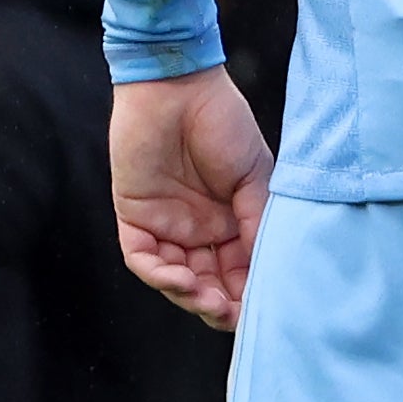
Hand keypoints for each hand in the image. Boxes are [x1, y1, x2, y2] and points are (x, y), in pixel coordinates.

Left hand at [109, 67, 273, 325]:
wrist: (178, 87)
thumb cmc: (223, 123)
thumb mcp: (255, 178)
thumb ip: (258, 224)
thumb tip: (267, 273)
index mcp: (233, 221)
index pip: (240, 271)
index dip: (248, 294)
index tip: (260, 309)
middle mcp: (200, 229)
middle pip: (208, 283)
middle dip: (218, 305)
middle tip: (230, 314)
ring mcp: (167, 225)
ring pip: (175, 278)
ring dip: (190, 295)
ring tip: (206, 299)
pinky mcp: (135, 216)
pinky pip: (143, 258)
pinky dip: (159, 274)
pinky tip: (179, 277)